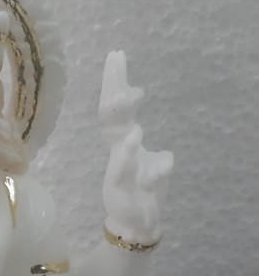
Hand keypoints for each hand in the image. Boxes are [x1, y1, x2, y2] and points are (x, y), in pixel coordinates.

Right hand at [100, 52, 172, 243]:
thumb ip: (133, 130)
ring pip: (123, 162)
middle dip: (115, 102)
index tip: (117, 54)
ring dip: (128, 150)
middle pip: (111, 125)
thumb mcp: (144, 153)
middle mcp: (119, 155)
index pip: (113, 107)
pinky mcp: (133, 198)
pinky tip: (163, 167)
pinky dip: (151, 178)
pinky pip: (142, 187)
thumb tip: (131, 104)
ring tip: (136, 134)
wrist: (136, 221)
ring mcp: (124, 178)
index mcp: (121, 141)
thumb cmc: (139, 183)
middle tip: (119, 77)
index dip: (113, 82)